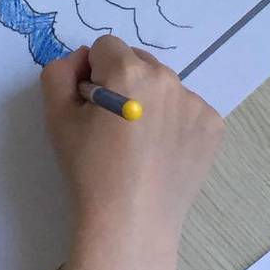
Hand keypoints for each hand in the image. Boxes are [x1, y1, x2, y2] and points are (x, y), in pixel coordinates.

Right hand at [41, 36, 222, 249]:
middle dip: (123, 82)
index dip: (93, 73)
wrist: (130, 222)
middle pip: (138, 62)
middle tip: (113, 125)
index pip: (106, 47)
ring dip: (150, 100)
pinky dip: (174, 123)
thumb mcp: (56, 118)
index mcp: (129, 72)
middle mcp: (168, 79)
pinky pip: (187, 109)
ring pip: (164, 86)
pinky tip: (161, 153)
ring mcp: (195, 103)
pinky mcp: (212, 126)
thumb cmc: (89, 171)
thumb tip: (81, 60)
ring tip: (138, 143)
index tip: (91, 104)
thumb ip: (59, 73)